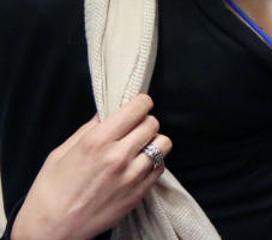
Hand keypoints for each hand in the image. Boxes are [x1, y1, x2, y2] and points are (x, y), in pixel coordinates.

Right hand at [12, 95, 171, 239]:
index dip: (140, 103)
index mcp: (97, 142)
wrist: (51, 230)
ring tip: (139, 147)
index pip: (138, 108)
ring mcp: (131, 176)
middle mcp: (118, 156)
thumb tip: (105, 112)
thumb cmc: (50, 193)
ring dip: (153, 142)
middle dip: (144, 122)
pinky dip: (153, 163)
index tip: (138, 105)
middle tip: (134, 128)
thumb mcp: (61, 153)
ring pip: (163, 144)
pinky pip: (160, 167)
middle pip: (152, 123)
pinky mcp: (139, 193)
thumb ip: (87, 130)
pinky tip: (138, 166)